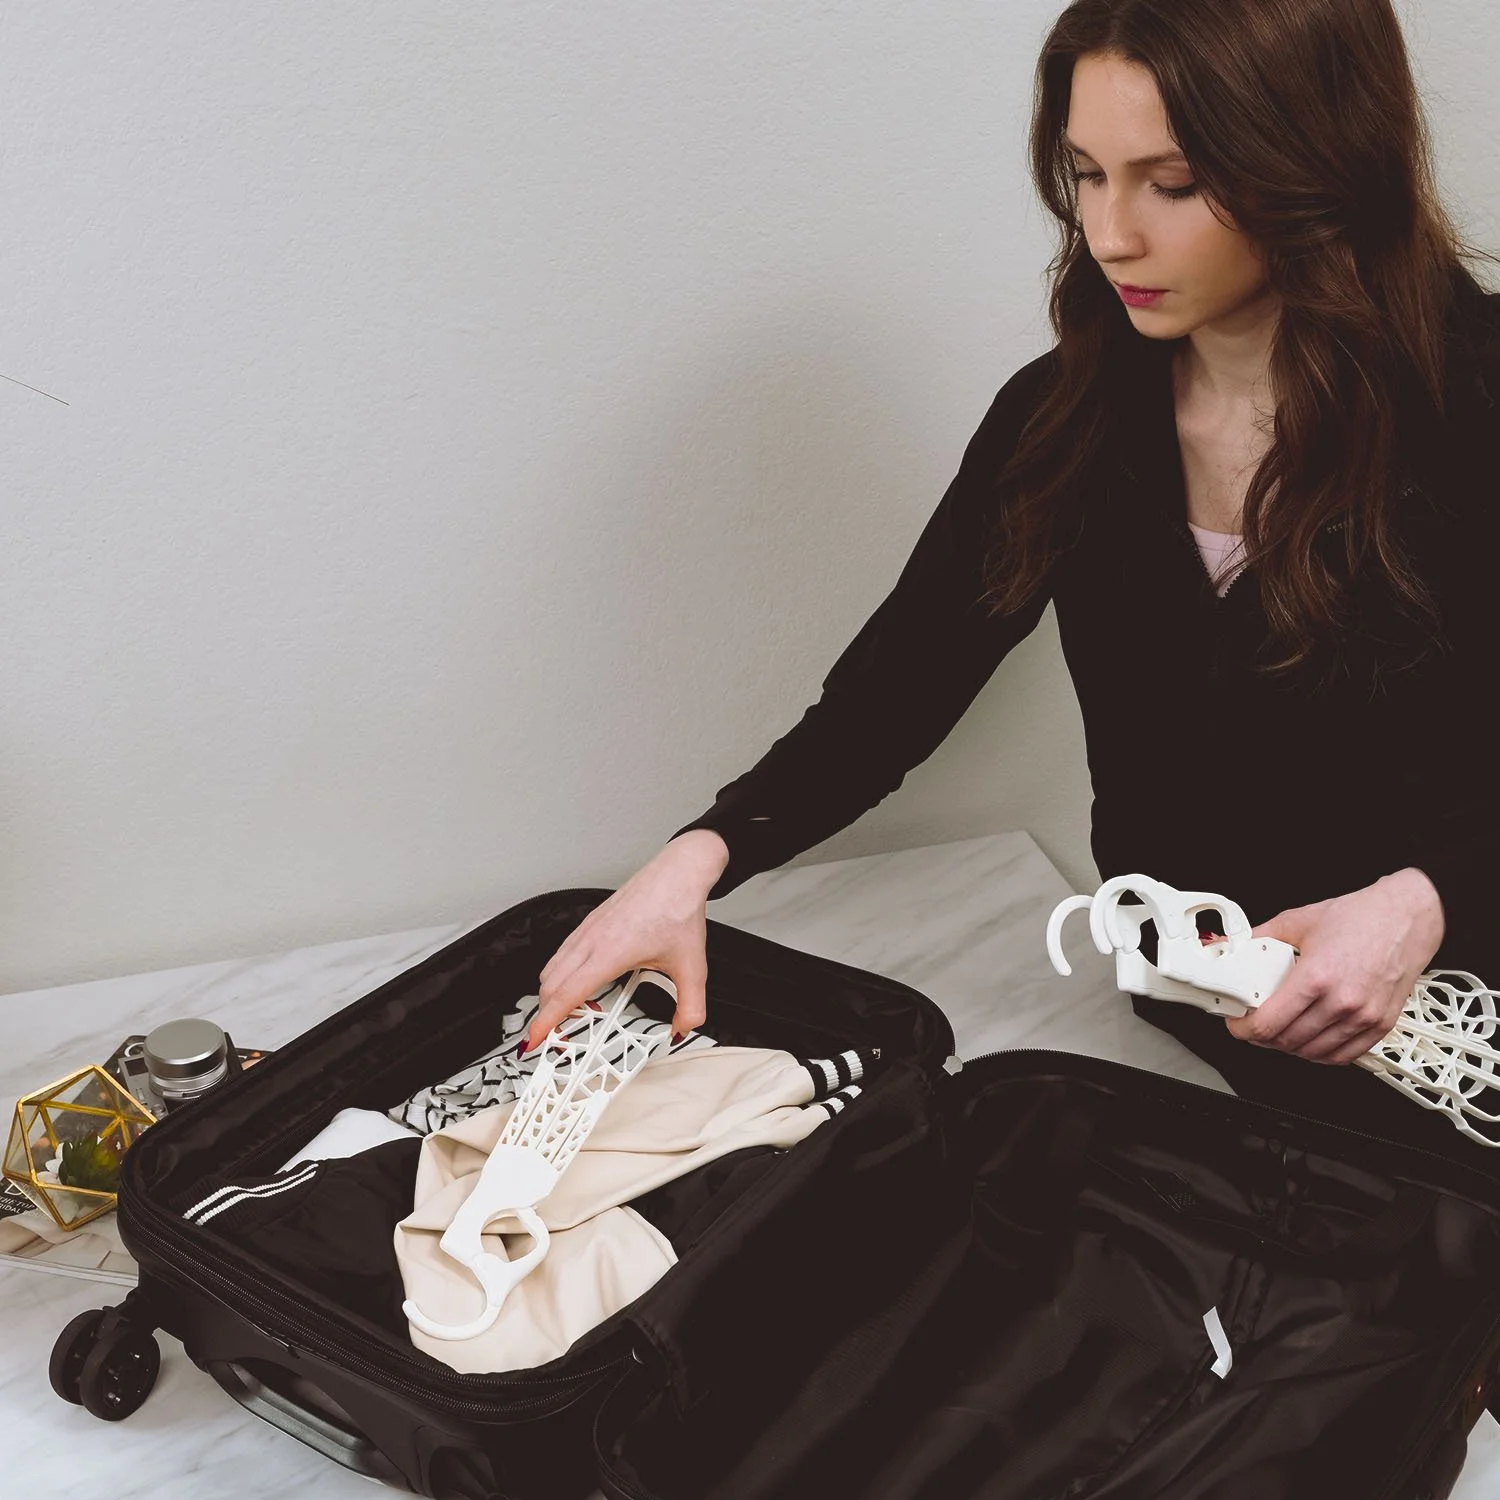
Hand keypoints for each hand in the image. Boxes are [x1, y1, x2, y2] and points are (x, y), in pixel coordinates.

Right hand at [523, 830, 729, 1052]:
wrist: (679, 871)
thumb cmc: (679, 907)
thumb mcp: (692, 966)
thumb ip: (690, 1006)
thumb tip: (682, 1028)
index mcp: (611, 953)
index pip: (566, 994)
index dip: (547, 1022)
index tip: (536, 1040)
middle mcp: (592, 940)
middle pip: (550, 985)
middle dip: (548, 1014)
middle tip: (560, 1035)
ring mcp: (588, 929)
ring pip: (552, 968)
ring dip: (554, 994)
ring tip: (579, 1011)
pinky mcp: (590, 922)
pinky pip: (562, 953)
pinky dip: (561, 974)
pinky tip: (584, 981)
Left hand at [1221, 868, 1444, 1064]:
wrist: (1406, 916)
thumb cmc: (1360, 917)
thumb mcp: (1298, 921)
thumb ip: (1261, 937)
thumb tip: (1233, 946)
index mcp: (1317, 977)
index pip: (1269, 1023)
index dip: (1245, 1029)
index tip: (1237, 1024)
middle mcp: (1342, 1001)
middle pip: (1288, 1041)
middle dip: (1263, 1037)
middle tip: (1255, 1025)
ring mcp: (1364, 1017)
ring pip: (1313, 1052)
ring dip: (1290, 1047)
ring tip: (1280, 1031)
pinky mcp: (1381, 1025)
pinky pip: (1343, 1056)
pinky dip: (1321, 1054)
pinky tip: (1310, 1041)